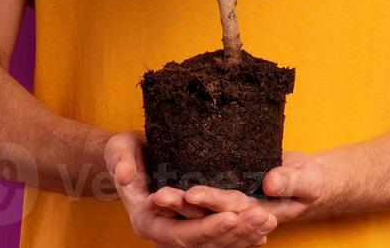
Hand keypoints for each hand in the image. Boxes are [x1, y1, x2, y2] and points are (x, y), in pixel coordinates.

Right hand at [105, 131, 277, 246]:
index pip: (179, 234)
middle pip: (203, 243)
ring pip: (215, 244)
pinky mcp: (194, 226)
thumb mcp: (119, 150)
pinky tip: (264, 231)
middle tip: (263, 216)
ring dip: (244, 235)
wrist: (129, 160)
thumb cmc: (124, 153)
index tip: (231, 215)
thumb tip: (125, 175)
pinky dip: (241, 236)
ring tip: (270, 220)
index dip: (206, 227)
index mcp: (147, 222)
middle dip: (234, 231)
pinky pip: (219, 238)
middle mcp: (165, 233)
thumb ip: (120, 162)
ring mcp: (180, 232)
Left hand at [155, 150, 330, 228]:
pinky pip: (205, 204)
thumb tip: (270, 184)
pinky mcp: (228, 196)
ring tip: (156, 196)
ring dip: (179, 205)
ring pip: (201, 211)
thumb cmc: (313, 182)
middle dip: (183, 206)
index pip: (231, 208)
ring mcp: (233, 207)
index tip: (191, 193)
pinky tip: (164, 196)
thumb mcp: (308, 180)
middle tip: (159, 196)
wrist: (312, 182)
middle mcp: (241, 213)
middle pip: (209, 213)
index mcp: (260, 212)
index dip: (212, 202)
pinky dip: (186, 201)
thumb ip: (291, 181)